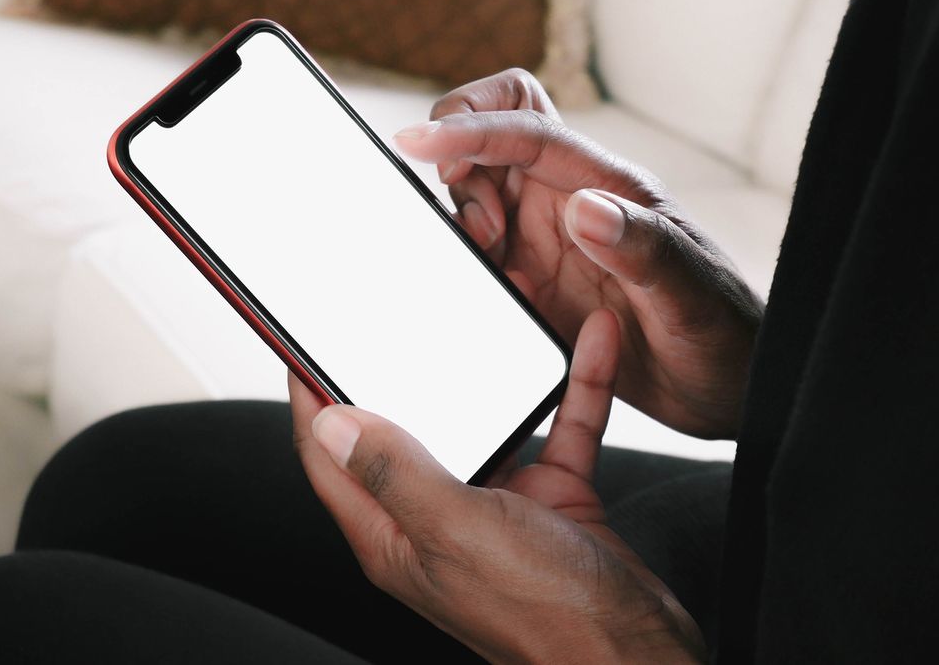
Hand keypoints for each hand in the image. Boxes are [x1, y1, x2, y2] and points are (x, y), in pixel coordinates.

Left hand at [289, 310, 704, 663]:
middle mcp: (438, 517)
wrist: (636, 654)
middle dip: (405, 366)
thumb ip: (396, 474)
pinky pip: (558, 428)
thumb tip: (332, 420)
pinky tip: (588, 344)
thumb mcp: (457, 531)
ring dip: (494, 370)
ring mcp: (497, 505)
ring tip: (496, 310)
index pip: (329, 457)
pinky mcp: (551, 497)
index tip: (302, 341)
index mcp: (395, 534)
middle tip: (401, 308)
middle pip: (407, 428)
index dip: (310, 397)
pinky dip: (574, 387)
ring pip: (486, 420)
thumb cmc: (545, 615)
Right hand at [394, 69, 763, 437]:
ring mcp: (550, 244)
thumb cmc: (726, 335)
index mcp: (608, 186)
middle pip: (490, 141)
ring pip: (476, 195)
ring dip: (461, 220)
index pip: (527, 127)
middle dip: (460, 165)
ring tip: (495, 267)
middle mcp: (572, 203)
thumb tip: (582, 206)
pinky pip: (480, 255)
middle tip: (483, 234)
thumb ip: (643, 249)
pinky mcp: (535, 285)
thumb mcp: (691, 297)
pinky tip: (494, 296)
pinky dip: (465, 264)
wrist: (728, 390)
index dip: (469, 126)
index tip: (417, 143)